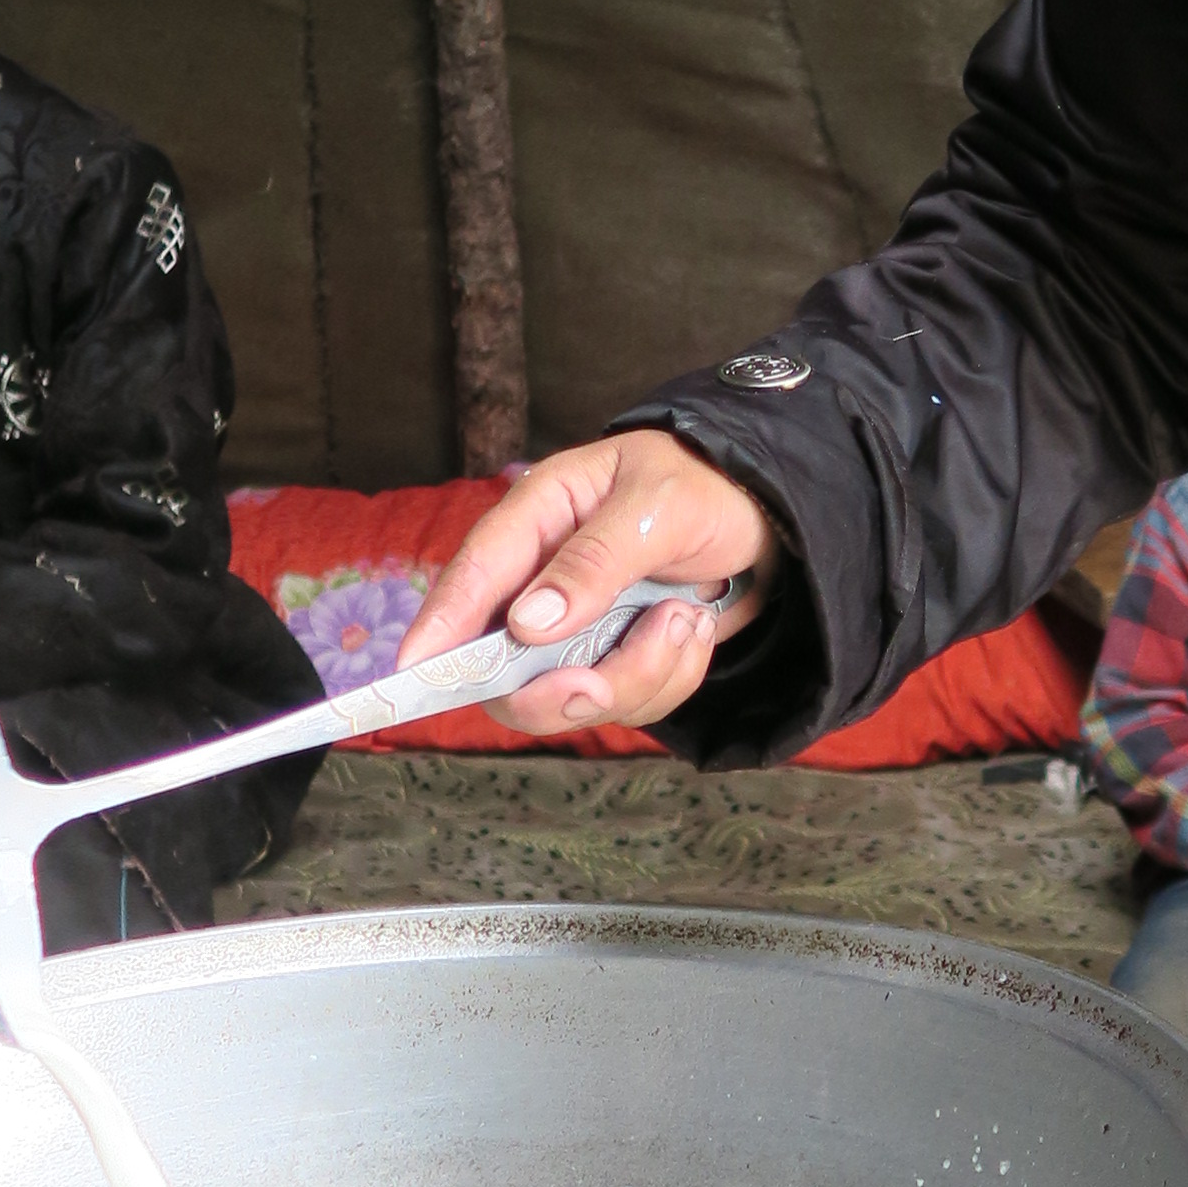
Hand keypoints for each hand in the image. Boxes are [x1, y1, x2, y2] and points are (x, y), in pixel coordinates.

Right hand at [400, 432, 777, 730]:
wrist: (772, 516)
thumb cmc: (705, 486)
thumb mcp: (656, 508)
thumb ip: (594, 562)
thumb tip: (526, 623)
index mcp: (536, 518)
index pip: (470, 577)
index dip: (438, 629)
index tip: (415, 677)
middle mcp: (543, 578)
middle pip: (506, 666)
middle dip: (558, 688)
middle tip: (600, 687)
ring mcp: (578, 625)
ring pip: (572, 695)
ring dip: (637, 675)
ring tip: (683, 619)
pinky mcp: (616, 657)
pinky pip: (626, 700)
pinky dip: (669, 678)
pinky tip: (692, 629)